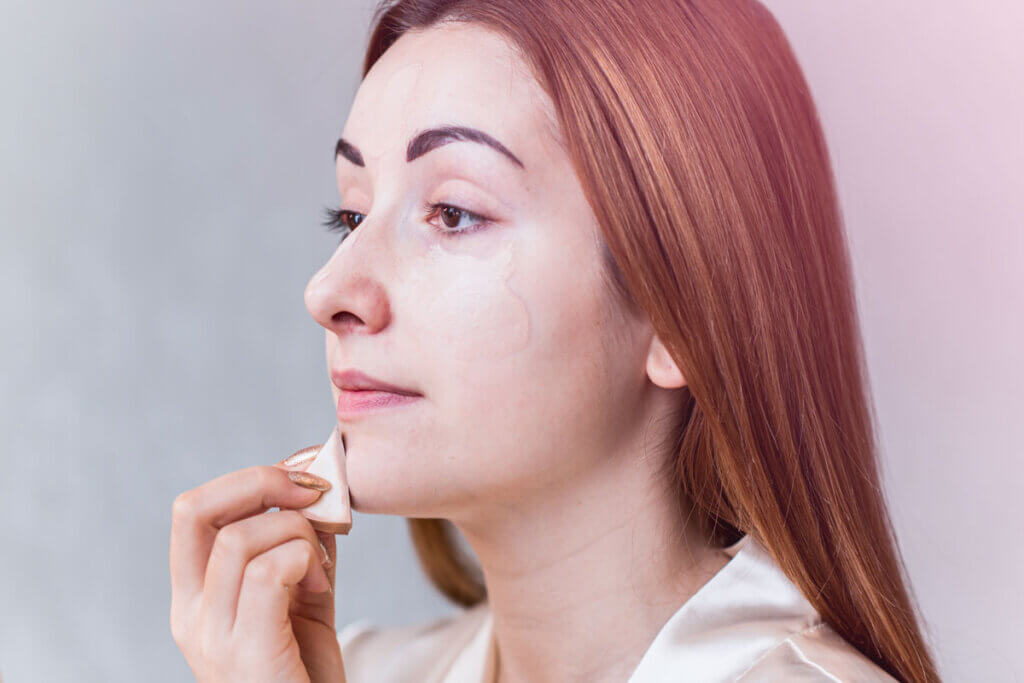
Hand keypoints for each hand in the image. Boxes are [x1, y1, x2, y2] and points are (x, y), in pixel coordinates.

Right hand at [170, 465, 344, 681]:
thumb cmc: (306, 672)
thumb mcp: (303, 597)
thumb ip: (301, 547)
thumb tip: (316, 493)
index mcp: (195, 597)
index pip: (191, 511)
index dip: (246, 480)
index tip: (300, 482)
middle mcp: (190, 615)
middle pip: (193, 510)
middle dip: (259, 482)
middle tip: (310, 492)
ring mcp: (212, 637)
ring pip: (240, 538)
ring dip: (298, 531)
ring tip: (321, 566)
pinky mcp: (247, 655)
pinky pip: (268, 573)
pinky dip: (305, 559)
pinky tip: (321, 583)